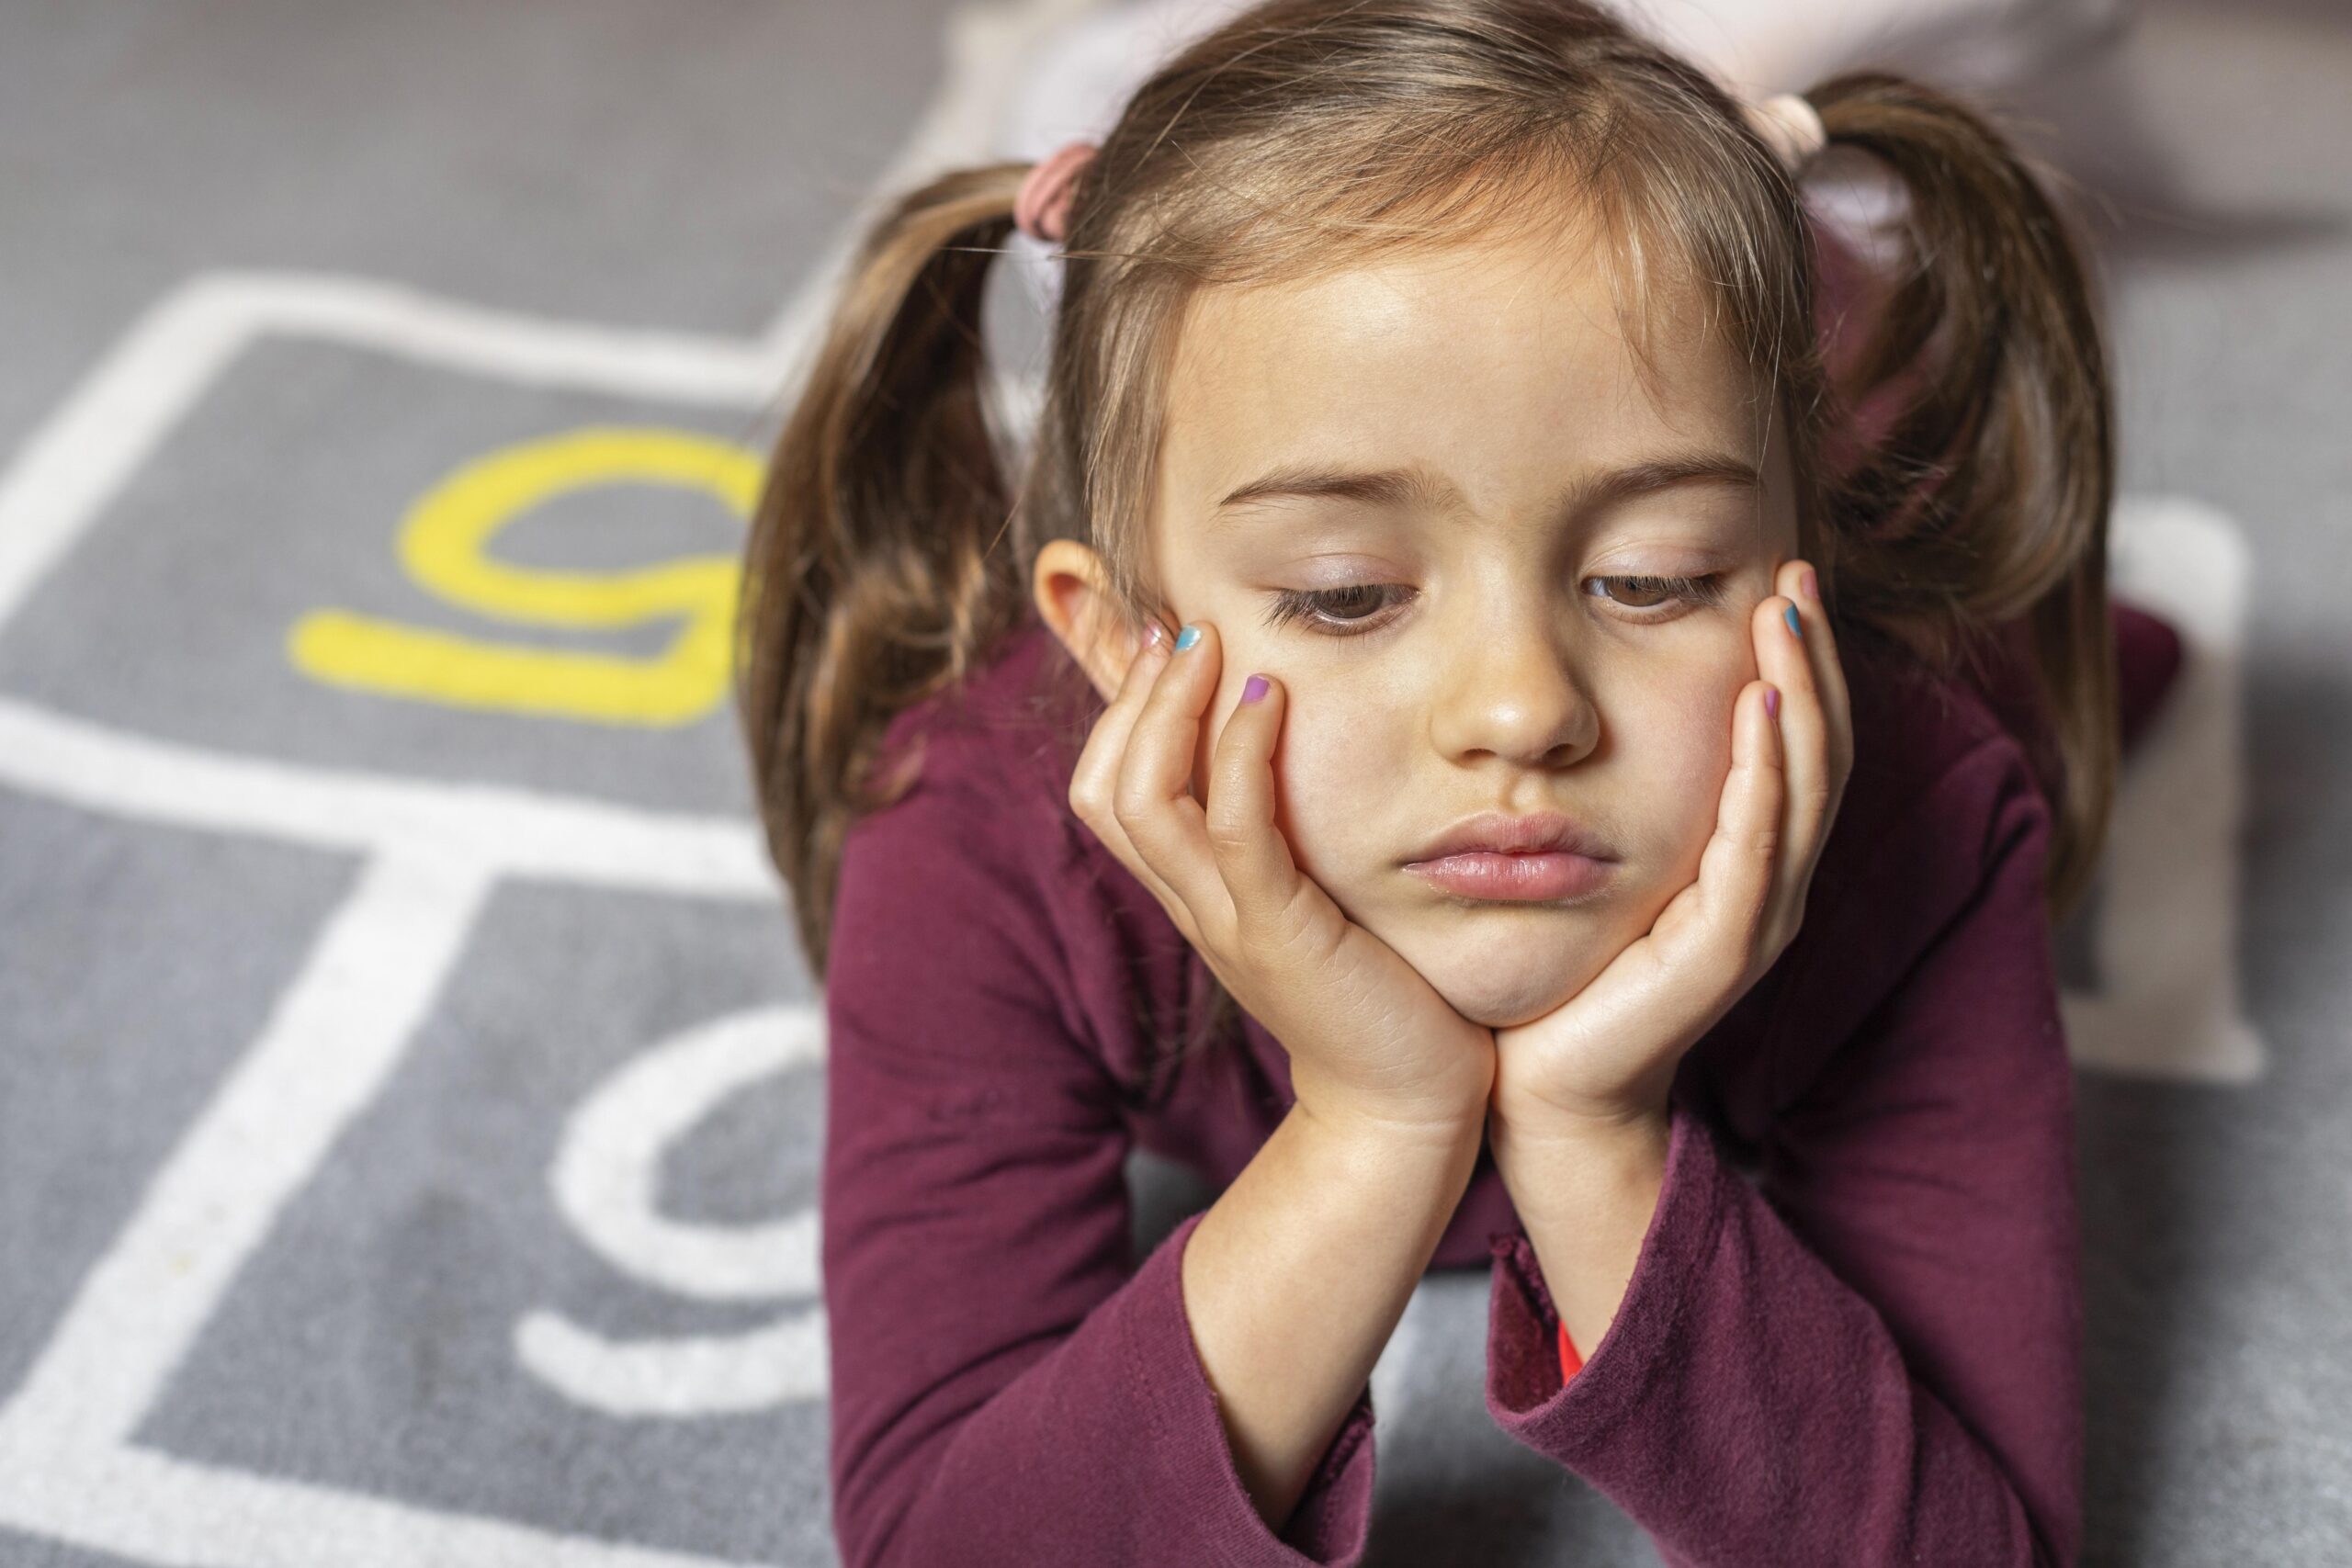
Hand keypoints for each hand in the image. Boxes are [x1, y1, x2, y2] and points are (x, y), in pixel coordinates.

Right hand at [1067, 618, 1495, 1139]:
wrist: (1404, 1107)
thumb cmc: (1379, 994)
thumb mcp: (1315, 899)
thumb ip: (1291, 837)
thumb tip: (1299, 759)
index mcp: (1194, 894)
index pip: (1107, 790)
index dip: (1118, 710)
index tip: (1162, 639)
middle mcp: (1193, 905)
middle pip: (1103, 787)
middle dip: (1131, 695)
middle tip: (1177, 628)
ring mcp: (1226, 922)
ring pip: (1142, 802)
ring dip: (1169, 710)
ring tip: (1207, 646)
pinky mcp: (1279, 935)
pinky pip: (1233, 835)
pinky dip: (1237, 759)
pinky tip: (1269, 702)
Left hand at [1490, 559, 1853, 1133]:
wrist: (1541, 1091)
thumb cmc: (1561, 974)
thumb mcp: (1597, 862)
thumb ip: (1617, 795)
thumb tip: (1583, 701)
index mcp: (1748, 862)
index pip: (1797, 745)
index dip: (1800, 665)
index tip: (1783, 581)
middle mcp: (1768, 887)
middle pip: (1819, 752)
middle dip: (1813, 660)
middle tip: (1800, 575)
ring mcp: (1754, 922)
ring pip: (1804, 790)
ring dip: (1800, 699)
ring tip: (1786, 622)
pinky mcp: (1722, 955)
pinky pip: (1757, 850)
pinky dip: (1765, 778)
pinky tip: (1758, 715)